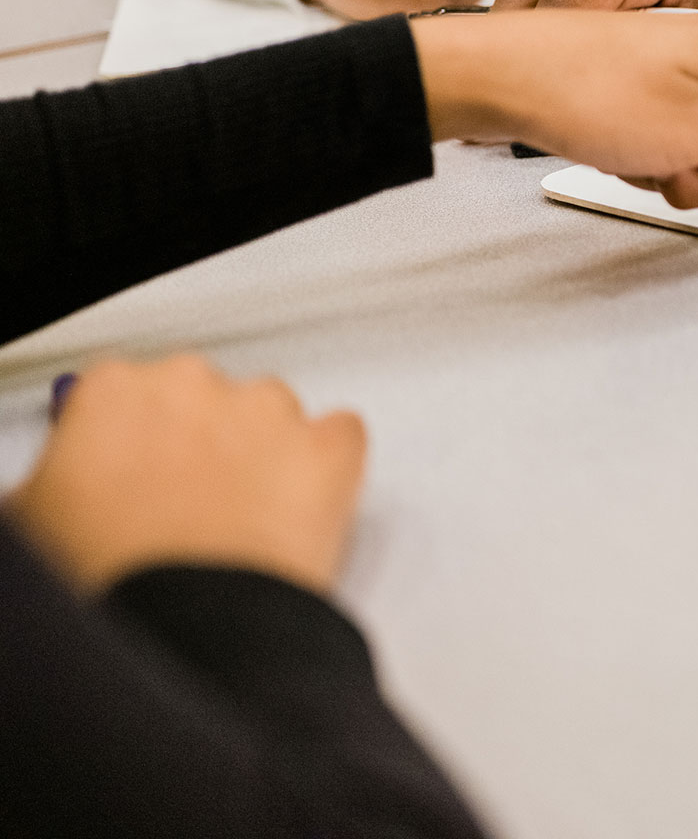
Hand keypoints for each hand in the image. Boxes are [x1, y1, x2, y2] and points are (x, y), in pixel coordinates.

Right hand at [5, 355, 365, 594]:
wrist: (185, 627)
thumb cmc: (111, 580)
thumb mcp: (37, 523)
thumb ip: (61, 481)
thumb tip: (71, 492)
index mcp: (116, 393)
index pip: (126, 393)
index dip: (131, 440)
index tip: (133, 469)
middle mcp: (198, 387)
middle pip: (204, 399)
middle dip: (198, 444)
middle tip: (186, 506)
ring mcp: (271, 414)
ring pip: (273, 413)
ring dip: (263, 452)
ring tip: (243, 520)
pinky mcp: (331, 449)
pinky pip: (341, 436)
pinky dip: (329, 465)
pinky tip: (304, 506)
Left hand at [410, 10, 697, 206]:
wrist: (497, 73)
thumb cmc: (591, 93)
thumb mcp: (697, 124)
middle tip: (677, 170)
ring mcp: (675, 72)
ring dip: (683, 171)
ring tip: (633, 157)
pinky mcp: (640, 92)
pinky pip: (674, 145)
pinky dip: (651, 162)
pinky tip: (612, 152)